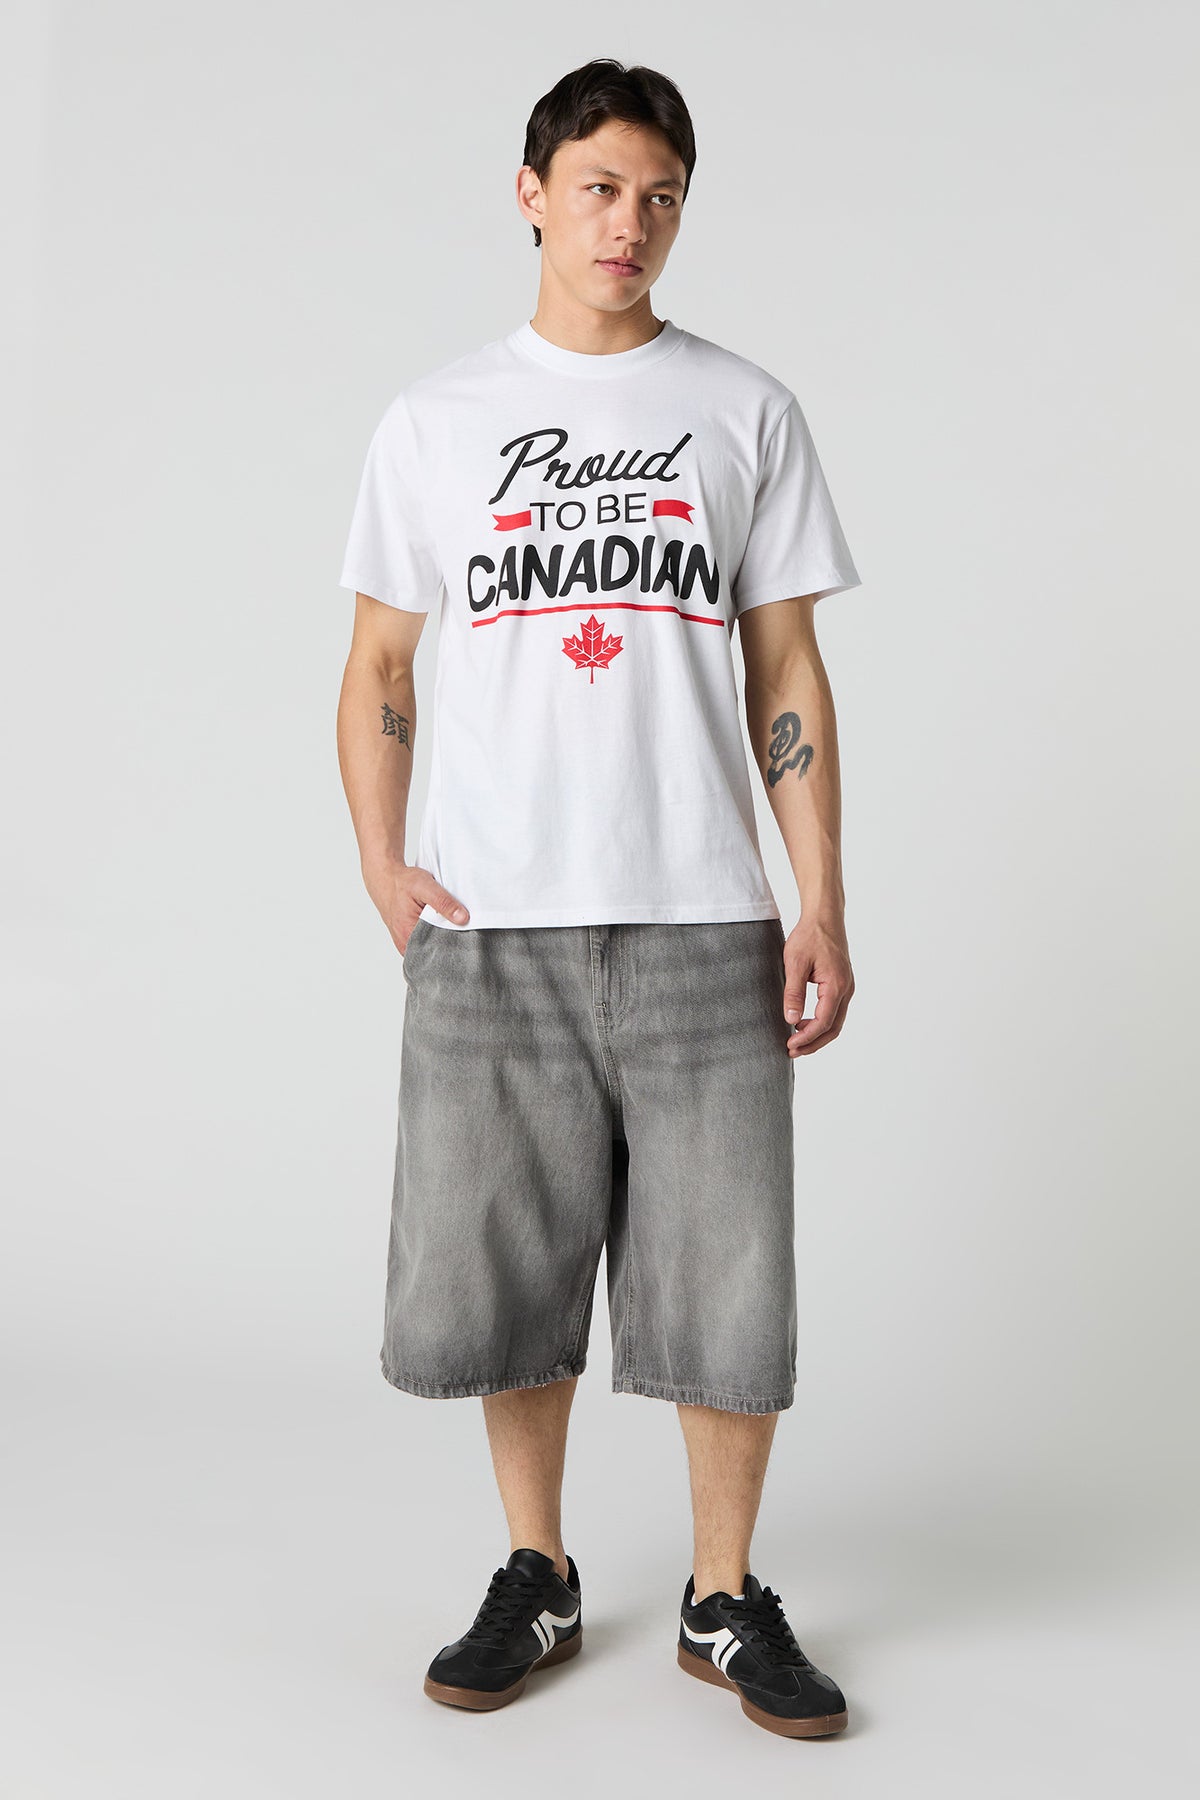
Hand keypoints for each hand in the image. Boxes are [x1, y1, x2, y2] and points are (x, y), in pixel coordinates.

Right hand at [361, 855, 469, 954]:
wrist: (385, 879)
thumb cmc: (402, 883)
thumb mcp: (425, 886)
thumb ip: (444, 903)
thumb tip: (463, 919)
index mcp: (409, 936)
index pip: (439, 950)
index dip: (456, 942)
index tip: (466, 931)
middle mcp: (406, 944)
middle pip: (437, 950)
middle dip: (451, 939)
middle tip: (458, 923)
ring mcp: (407, 943)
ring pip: (433, 945)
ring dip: (443, 935)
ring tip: (446, 920)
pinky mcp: (409, 939)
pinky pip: (428, 940)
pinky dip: (436, 932)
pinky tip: (439, 922)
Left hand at [782, 915, 853, 1056]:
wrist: (825, 917)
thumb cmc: (809, 936)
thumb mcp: (795, 963)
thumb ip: (793, 992)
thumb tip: (791, 1020)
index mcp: (836, 985)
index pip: (823, 1022)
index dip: (806, 1037)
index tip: (789, 1045)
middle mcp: (846, 989)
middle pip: (833, 1028)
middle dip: (813, 1043)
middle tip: (791, 1051)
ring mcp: (846, 987)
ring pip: (835, 1021)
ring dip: (817, 1035)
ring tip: (796, 1041)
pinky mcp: (842, 984)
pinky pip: (835, 1011)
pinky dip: (821, 1023)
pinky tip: (803, 1024)